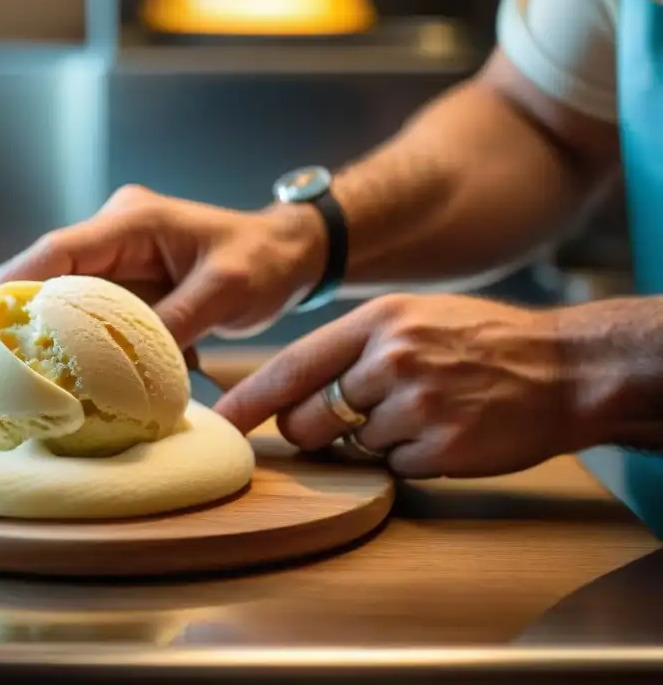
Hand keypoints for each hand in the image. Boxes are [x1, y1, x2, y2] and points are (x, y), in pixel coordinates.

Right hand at [0, 184, 326, 349]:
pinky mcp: (130, 284)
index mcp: (131, 222)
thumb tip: (125, 366)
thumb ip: (176, 322)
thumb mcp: (225, 291)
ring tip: (22, 377)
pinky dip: (82, 342)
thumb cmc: (264, 260)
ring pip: (65, 297)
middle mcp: (115, 236)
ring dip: (48, 334)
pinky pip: (92, 313)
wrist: (289, 254)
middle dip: (18, 315)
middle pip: (47, 274)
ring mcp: (119, 260)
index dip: (14, 285)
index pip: (56, 250)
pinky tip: (72, 377)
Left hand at [214, 293, 589, 478]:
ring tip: (421, 411)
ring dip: (375, 439)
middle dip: (315, 428)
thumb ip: (351, 347)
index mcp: (377, 323)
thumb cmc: (481, 340)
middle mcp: (391, 360)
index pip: (291, 366)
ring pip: (353, 445)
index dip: (249, 399)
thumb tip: (295, 387)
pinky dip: (410, 457)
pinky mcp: (441, 448)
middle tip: (352, 416)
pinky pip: (394, 467)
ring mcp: (417, 405)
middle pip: (308, 418)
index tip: (220, 421)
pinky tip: (444, 430)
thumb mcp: (411, 318)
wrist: (565, 367)